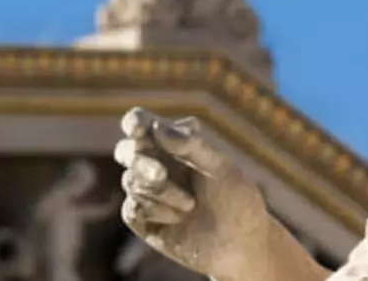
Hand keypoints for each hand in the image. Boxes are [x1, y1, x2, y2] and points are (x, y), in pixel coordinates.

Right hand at [114, 108, 270, 276]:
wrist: (241, 244)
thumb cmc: (237, 199)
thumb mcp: (221, 168)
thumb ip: (191, 146)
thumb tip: (157, 126)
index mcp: (177, 142)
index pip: (143, 123)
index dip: (135, 123)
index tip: (139, 129)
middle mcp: (158, 163)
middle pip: (126, 150)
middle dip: (140, 161)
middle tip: (160, 174)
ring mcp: (149, 191)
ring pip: (131, 180)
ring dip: (160, 192)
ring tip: (190, 205)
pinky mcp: (142, 219)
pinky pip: (132, 208)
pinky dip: (156, 212)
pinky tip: (177, 220)